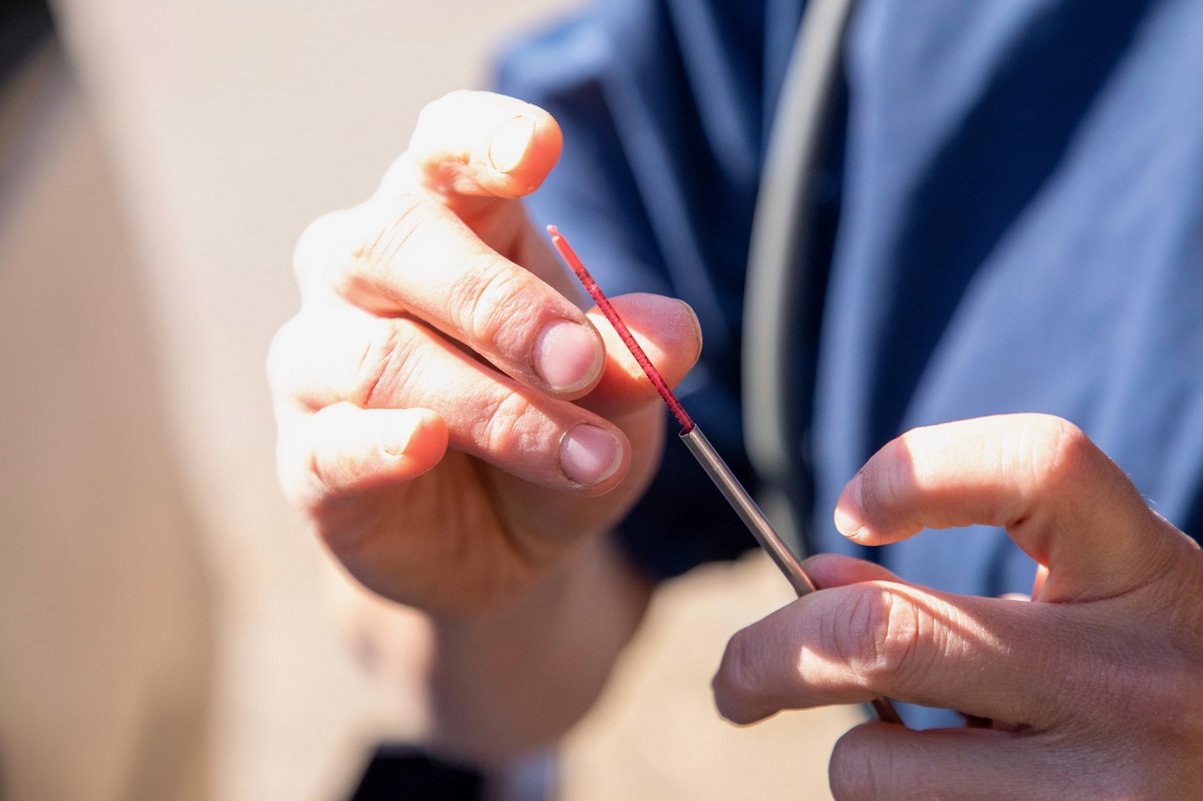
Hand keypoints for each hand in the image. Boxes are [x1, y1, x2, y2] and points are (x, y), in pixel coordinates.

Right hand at [268, 91, 699, 617]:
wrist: (504, 545)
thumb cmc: (554, 428)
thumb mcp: (613, 396)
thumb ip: (632, 359)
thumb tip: (672, 335)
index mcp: (445, 219)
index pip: (442, 149)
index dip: (481, 140)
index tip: (539, 148)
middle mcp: (361, 272)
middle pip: (399, 243)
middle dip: (500, 303)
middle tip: (581, 362)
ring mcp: (320, 361)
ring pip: (385, 359)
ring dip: (496, 409)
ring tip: (588, 457)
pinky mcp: (308, 458)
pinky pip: (331, 443)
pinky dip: (380, 445)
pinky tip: (424, 448)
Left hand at [713, 414, 1202, 799]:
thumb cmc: (1131, 698)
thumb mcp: (1075, 617)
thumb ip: (948, 591)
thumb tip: (812, 584)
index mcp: (1148, 571)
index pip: (1039, 462)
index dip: (918, 468)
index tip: (848, 512)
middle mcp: (1145, 674)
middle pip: (889, 632)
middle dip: (770, 655)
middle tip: (731, 681)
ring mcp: (1118, 788)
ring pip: (874, 764)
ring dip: (858, 761)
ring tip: (926, 762)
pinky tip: (963, 799)